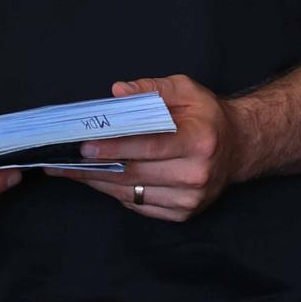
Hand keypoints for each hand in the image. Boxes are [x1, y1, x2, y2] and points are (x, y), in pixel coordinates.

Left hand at [46, 74, 242, 221]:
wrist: (239, 148)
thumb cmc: (208, 117)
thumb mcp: (186, 90)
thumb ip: (152, 88)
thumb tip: (118, 92)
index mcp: (199, 141)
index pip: (149, 146)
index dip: (114, 147)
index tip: (84, 146)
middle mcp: (196, 174)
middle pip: (135, 173)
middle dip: (94, 167)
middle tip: (62, 160)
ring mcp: (190, 198)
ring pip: (132, 193)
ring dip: (98, 182)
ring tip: (70, 170)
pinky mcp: (182, 213)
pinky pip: (138, 205)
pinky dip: (115, 192)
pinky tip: (98, 180)